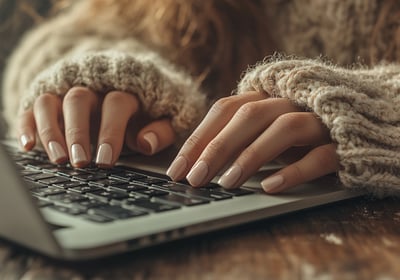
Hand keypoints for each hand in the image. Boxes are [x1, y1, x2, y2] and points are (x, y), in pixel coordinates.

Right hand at [17, 87, 175, 166]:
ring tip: (57, 159)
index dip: (110, 132)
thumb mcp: (161, 121)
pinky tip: (28, 147)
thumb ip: (161, 131)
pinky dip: (27, 126)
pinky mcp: (49, 103)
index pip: (115, 104)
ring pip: (51, 102)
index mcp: (124, 91)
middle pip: (78, 100)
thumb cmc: (144, 113)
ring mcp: (67, 94)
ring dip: (50, 130)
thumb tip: (146, 143)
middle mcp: (93, 88)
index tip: (105, 162)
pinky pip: (31, 108)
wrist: (125, 89)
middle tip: (79, 163)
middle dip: (78, 133)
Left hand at [166, 91, 338, 192]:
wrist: (358, 120)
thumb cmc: (298, 131)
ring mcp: (319, 120)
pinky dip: (294, 170)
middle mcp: (290, 101)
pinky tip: (270, 188)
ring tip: (226, 183)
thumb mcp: (265, 128)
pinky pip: (320, 154)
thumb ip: (238, 135)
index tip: (177, 169)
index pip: (225, 110)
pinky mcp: (343, 143)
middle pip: (249, 116)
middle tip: (194, 178)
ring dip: (252, 156)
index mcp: (267, 95)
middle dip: (217, 147)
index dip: (199, 138)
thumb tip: (196, 162)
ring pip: (284, 129)